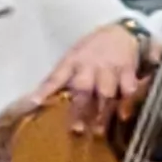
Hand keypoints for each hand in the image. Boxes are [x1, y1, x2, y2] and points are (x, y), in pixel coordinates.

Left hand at [39, 22, 146, 137]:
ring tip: (98, 130)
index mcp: (72, 61)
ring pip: (105, 92)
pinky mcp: (128, 71)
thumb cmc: (92, 48)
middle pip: (82, 88)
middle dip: (79, 109)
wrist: (121, 31)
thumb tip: (39, 98)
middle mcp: (89, 65)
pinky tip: (124, 115)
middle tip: (76, 129)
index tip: (34, 104)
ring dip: (102, 112)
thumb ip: (61, 76)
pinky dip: (127, 102)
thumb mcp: (73, 56)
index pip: (56, 76)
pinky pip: (128, 88)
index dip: (45, 90)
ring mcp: (109, 68)